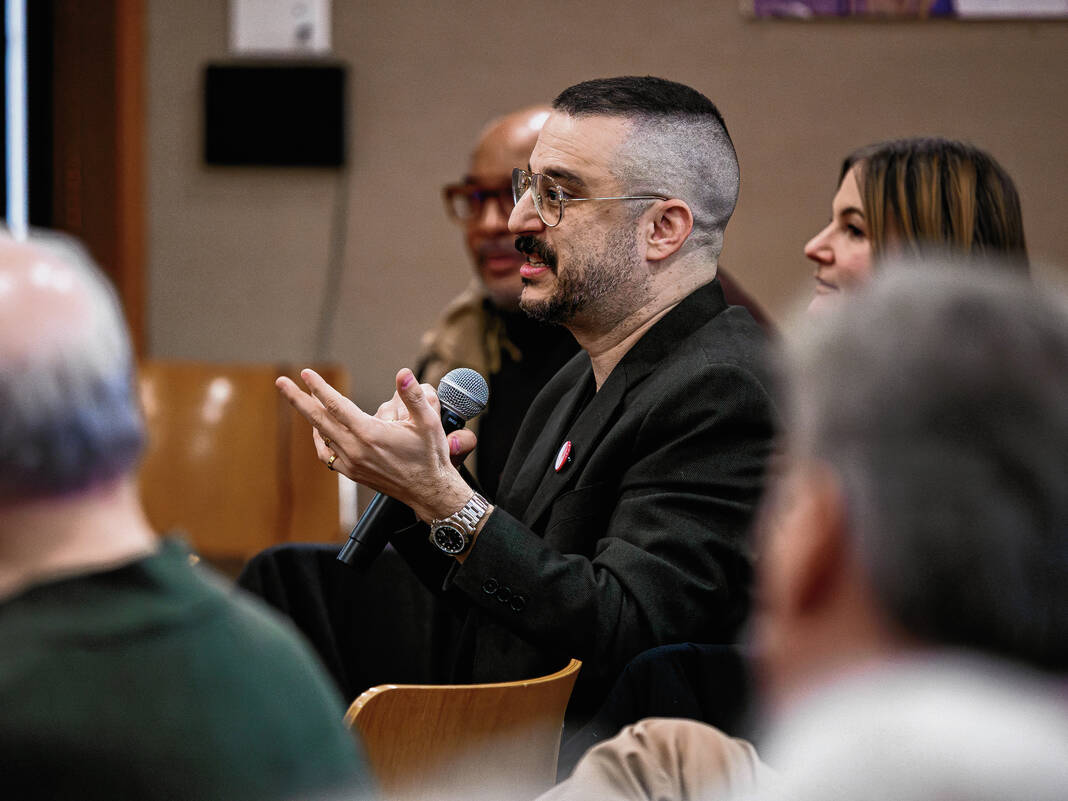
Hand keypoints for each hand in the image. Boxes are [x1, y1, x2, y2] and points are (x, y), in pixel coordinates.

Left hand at [276, 367, 475, 520]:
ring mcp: (352, 463)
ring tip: (300, 400)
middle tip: (281, 382)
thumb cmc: (430, 455)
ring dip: (309, 416)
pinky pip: (327, 454)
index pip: (336, 406)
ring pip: (321, 435)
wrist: (429, 490)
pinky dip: (319, 440)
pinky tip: (319, 431)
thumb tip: (403, 374)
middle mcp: (356, 449)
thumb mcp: (429, 422)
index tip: (306, 373)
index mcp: (370, 434)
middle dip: (298, 398)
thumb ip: (414, 396)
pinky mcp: (352, 472)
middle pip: (318, 419)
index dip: (320, 388)